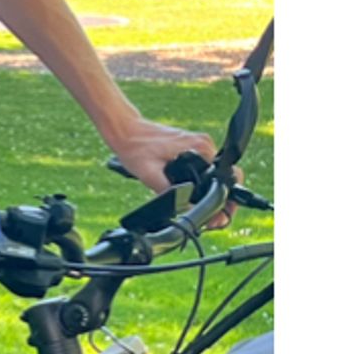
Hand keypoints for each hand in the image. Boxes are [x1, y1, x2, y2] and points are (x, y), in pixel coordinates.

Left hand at [111, 116, 238, 228]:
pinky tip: (196, 197)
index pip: (227, 178)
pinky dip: (204, 184)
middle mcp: (204, 144)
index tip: (217, 218)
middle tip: (211, 221)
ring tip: (204, 213)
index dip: (225, 203)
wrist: (126, 131)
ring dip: (212, 194)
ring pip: (216, 175)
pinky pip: (206, 169)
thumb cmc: (135, 148)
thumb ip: (169, 192)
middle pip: (225, 179)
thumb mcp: (149, 175)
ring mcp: (200, 144)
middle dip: (221, 203)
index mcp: (200, 148)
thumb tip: (187, 208)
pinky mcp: (193, 146)